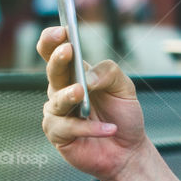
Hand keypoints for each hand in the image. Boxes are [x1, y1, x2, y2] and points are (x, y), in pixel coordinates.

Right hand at [38, 25, 149, 180]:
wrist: (128, 150)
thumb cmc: (123, 116)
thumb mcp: (125, 88)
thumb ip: (109, 73)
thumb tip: (88, 77)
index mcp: (75, 74)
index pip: (55, 51)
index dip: (53, 39)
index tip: (62, 31)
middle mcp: (61, 91)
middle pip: (52, 71)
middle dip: (57, 59)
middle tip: (67, 50)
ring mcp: (58, 113)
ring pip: (56, 100)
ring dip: (68, 94)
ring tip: (82, 92)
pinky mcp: (59, 135)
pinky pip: (67, 128)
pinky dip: (89, 128)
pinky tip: (108, 129)